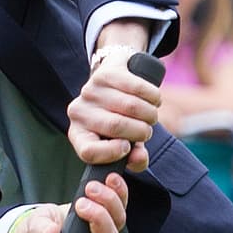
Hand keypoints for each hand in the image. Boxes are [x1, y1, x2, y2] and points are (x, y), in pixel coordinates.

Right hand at [7, 173, 128, 232]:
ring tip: (91, 187)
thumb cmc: (42, 232)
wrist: (48, 221)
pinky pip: (121, 203)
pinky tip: (109, 180)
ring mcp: (106, 231)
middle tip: (80, 204)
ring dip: (108, 201)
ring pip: (118, 220)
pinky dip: (117, 190)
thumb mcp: (36, 231)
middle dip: (98, 219)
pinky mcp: (110, 213)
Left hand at [68, 50, 158, 170]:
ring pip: (131, 106)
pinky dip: (153, 97)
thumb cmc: (120, 120)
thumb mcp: (125, 144)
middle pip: (116, 126)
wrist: (114, 82)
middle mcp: (78, 112)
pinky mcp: (106, 73)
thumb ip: (134, 159)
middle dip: (142, 131)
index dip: (112, 153)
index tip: (127, 147)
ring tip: (151, 115)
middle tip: (147, 130)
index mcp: (78, 135)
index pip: (89, 151)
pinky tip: (154, 100)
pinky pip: (138, 88)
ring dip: (150, 114)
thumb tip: (139, 158)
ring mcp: (90, 90)